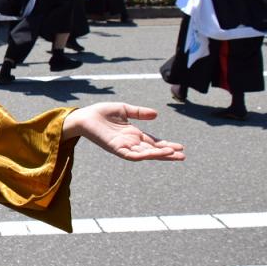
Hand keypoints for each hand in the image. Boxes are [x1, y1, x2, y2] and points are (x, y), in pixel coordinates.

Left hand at [66, 103, 184, 161]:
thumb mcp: (124, 110)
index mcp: (133, 134)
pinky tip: (154, 155)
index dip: (166, 145)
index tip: (180, 147)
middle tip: (183, 156)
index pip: (153, 142)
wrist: (84, 116)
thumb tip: (156, 115)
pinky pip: (132, 155)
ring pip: (145, 154)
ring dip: (159, 155)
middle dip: (167, 153)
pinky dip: (144, 155)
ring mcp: (124, 146)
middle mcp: (130, 142)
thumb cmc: (100, 113)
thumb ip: (139, 112)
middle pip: (152, 150)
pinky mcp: (116, 148)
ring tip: (174, 154)